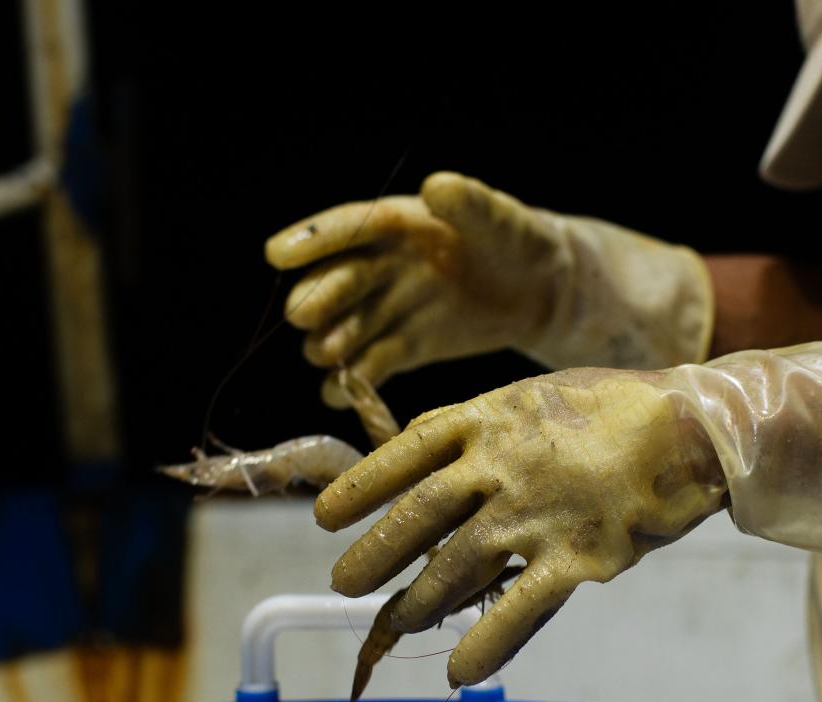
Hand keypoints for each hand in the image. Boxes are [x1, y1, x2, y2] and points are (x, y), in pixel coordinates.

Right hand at [266, 172, 713, 407]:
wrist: (544, 290)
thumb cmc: (521, 241)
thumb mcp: (504, 220)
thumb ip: (472, 205)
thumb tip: (437, 186)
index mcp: (401, 224)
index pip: (349, 227)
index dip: (312, 240)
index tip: (277, 254)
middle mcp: (384, 266)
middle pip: (340, 281)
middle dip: (319, 298)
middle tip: (305, 318)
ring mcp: (391, 309)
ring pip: (348, 326)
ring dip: (332, 341)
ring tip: (327, 355)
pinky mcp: (404, 347)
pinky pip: (370, 365)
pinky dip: (352, 382)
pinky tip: (338, 394)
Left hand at [314, 368, 727, 686]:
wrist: (697, 427)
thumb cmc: (615, 408)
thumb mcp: (537, 397)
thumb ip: (485, 429)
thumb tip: (432, 457)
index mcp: (490, 418)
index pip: (407, 452)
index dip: (362, 487)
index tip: (323, 516)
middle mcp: (502, 465)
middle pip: (420, 514)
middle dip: (376, 553)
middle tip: (343, 584)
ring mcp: (538, 512)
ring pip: (458, 566)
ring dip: (420, 602)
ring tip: (396, 623)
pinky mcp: (579, 555)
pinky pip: (522, 607)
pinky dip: (487, 643)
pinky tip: (460, 672)